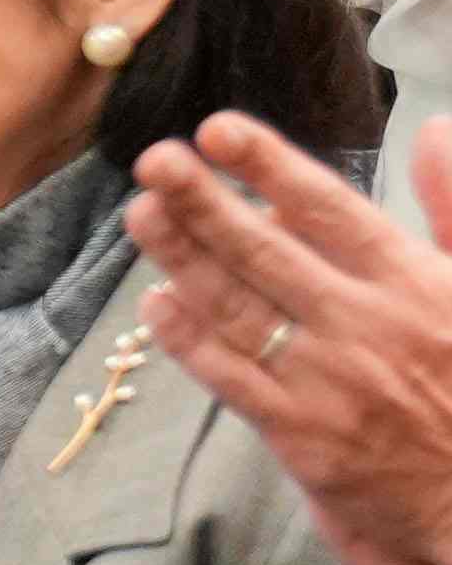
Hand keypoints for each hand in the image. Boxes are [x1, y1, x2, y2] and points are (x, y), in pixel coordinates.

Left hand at [132, 112, 451, 564]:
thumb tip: (435, 129)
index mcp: (414, 282)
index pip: (328, 209)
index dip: (269, 166)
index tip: (218, 130)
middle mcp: (363, 325)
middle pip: (266, 252)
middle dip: (204, 202)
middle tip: (153, 159)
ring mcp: (326, 381)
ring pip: (237, 308)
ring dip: (183, 258)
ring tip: (141, 213)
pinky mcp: (298, 434)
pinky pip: (230, 378)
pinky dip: (189, 339)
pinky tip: (155, 303)